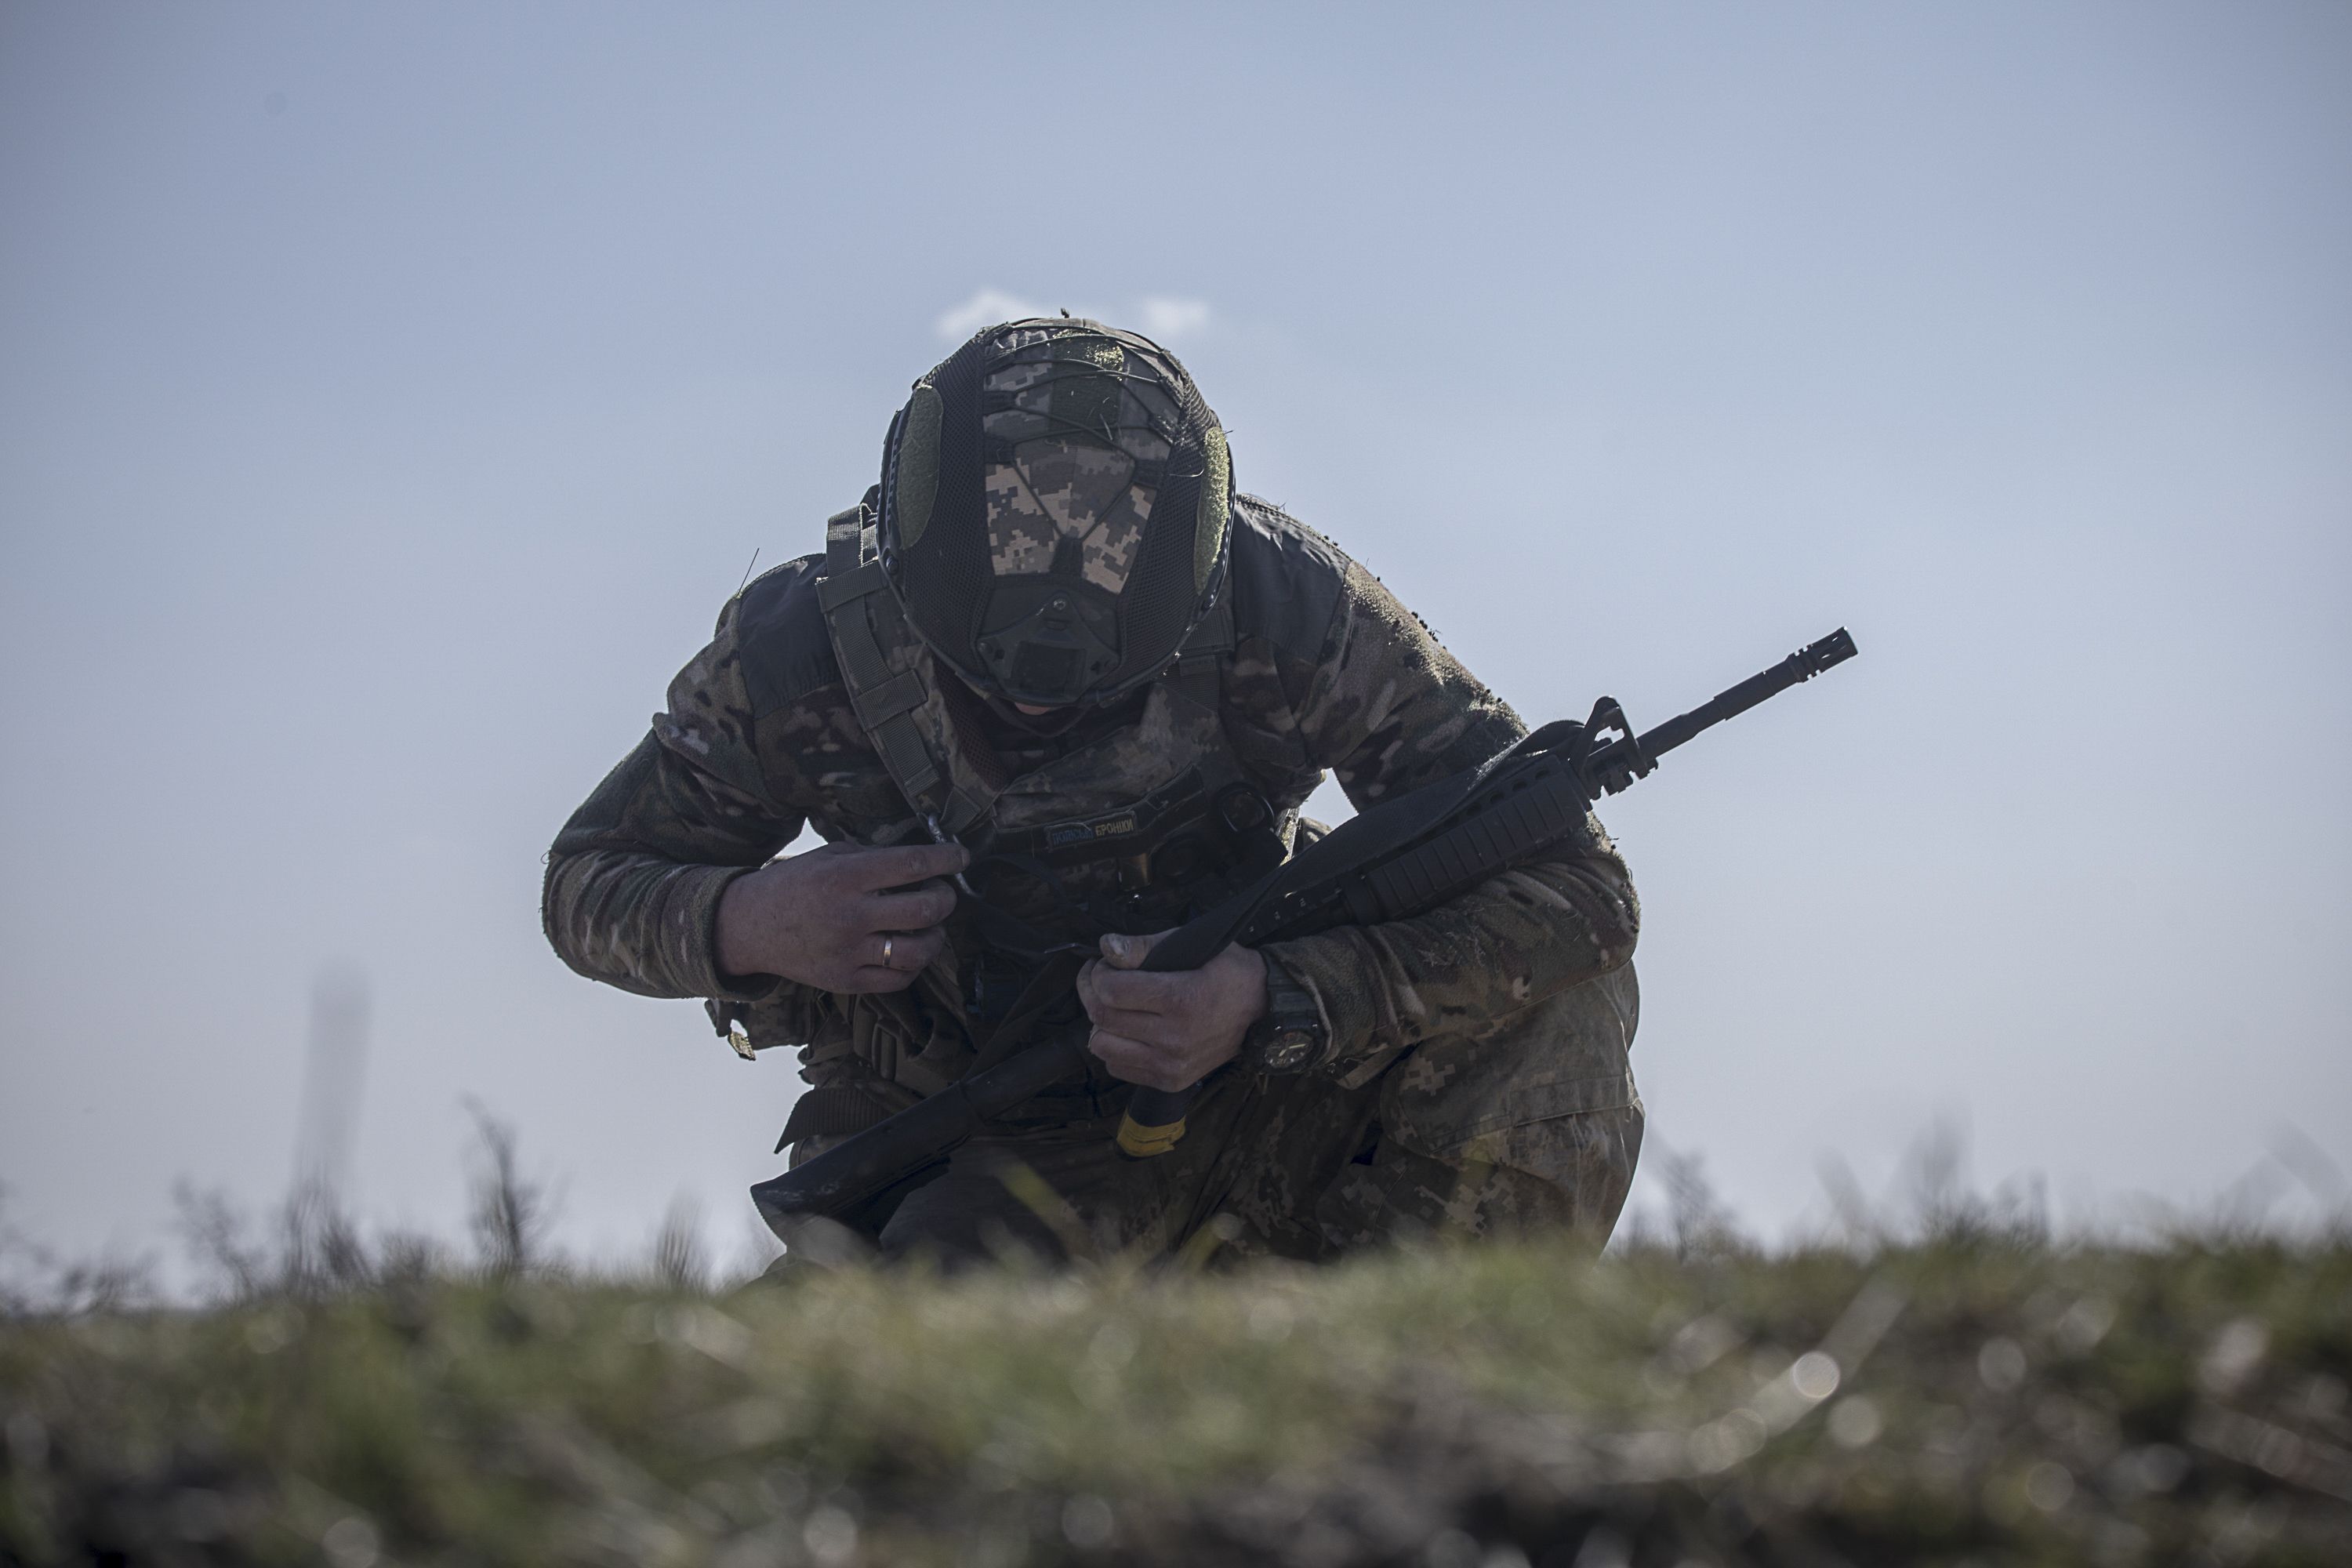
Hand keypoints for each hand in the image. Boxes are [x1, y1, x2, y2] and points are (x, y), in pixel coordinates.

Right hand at [714, 841, 965, 993]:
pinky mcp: (846, 980)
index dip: (947, 859)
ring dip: (937, 935)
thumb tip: (924, 858)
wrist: (749, 926)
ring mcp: (849, 952)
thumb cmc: (794, 884)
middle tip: (942, 892)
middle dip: (946, 897)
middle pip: (926, 909)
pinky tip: (910, 949)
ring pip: (919, 950)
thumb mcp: (830, 856)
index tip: (961, 856)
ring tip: (930, 925)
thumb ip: (874, 856)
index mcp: (846, 876)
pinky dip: (915, 964)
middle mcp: (850, 915)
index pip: (913, 865)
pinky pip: (899, 979)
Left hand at [1077, 930, 1268, 1092]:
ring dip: (1100, 1024)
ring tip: (1114, 1007)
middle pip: (1103, 1018)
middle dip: (1091, 993)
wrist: (1261, 1008)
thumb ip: (1145, 946)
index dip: (1098, 973)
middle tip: (1099, 980)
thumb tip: (1107, 947)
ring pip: (1103, 1047)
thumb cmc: (1226, 970)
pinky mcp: (1170, 1080)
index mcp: (1181, 999)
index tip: (1104, 965)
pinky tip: (1129, 1030)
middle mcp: (1176, 1037)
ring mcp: (1172, 1064)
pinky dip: (1115, 1048)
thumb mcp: (1192, 944)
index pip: (1112, 991)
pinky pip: (1118, 1068)